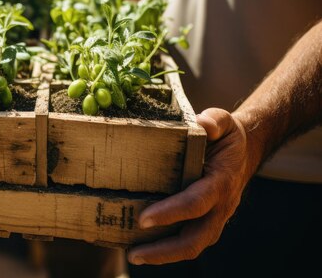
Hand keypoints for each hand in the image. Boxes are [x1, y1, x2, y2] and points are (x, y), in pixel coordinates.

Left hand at [127, 108, 249, 264]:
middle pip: (194, 238)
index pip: (196, 202)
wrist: (244, 152)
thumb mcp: (224, 122)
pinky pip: (188, 241)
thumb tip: (201, 124)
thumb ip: (214, 121)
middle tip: (133, 253)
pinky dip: (166, 249)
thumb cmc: (227, 137)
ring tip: (133, 255)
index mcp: (220, 182)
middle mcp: (219, 206)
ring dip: (162, 255)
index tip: (143, 218)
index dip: (171, 212)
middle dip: (164, 250)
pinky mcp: (206, 222)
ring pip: (192, 246)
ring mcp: (214, 218)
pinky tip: (141, 247)